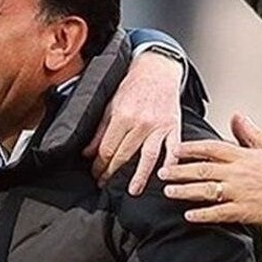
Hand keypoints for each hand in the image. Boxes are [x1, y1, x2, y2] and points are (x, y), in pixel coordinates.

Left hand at [85, 47, 183, 195]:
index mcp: (122, 116)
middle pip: (124, 155)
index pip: (107, 148)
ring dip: (139, 176)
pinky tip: (165, 175)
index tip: (95, 173)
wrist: (157, 70)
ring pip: (148, 157)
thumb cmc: (132, 86)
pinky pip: (173, 149)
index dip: (99, 164)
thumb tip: (87, 152)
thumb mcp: (110, 104)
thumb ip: (99, 129)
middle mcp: (141, 122)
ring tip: (133, 191)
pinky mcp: (174, 127)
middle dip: (112, 172)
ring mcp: (159, 126)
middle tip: (105, 184)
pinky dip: (170, 163)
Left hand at [158, 113, 261, 226]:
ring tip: (168, 191)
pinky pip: (219, 212)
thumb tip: (236, 116)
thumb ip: (249, 132)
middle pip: (202, 170)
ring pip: (206, 191)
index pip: (211, 149)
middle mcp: (238, 173)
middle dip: (179, 170)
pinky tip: (188, 215)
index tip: (174, 149)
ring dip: (185, 191)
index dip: (190, 148)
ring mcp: (240, 193)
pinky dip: (203, 214)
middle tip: (162, 171)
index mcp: (243, 156)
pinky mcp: (245, 211)